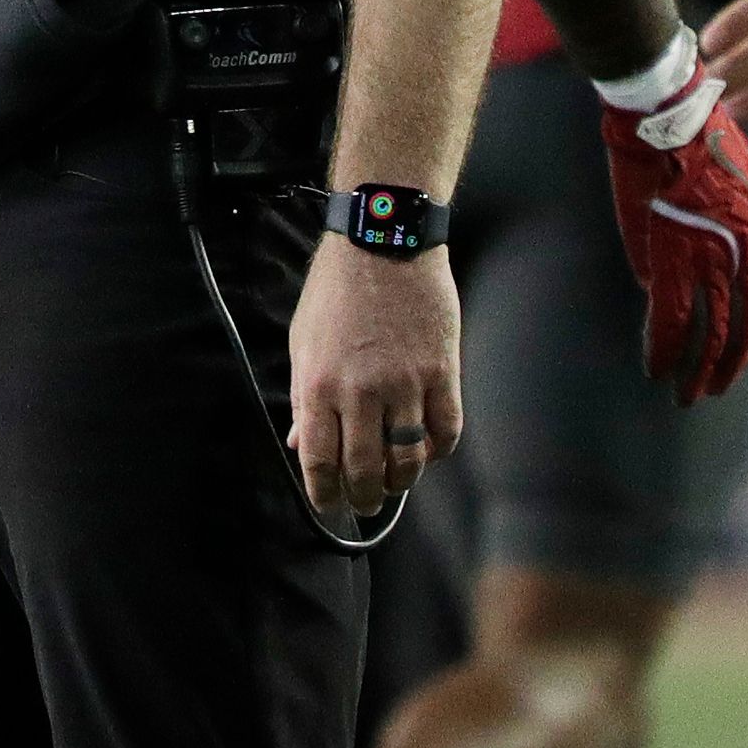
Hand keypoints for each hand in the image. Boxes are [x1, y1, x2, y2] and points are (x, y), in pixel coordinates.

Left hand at [287, 235, 461, 520]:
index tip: (329, 506)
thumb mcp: (303, 341)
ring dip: (401, 481)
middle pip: (365, 470)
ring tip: (395, 482)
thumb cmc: (336, 290)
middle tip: (366, 504)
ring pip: (408, 459)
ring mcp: (405, 382)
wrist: (383, 241)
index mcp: (318, 384)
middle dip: (364, 498)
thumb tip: (301, 444)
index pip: (319, 461)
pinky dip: (438, 451)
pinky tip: (428, 450)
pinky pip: (446, 430)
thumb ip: (302, 398)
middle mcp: (360, 390)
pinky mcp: (442, 371)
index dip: (324, 494)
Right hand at [597, 66, 747, 402]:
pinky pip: (671, 317)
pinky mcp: (672, 254)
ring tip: (686, 394)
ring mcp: (711, 254)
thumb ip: (710, 236)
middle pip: (746, 325)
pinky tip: (655, 369)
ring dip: (698, 369)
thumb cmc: (689, 135)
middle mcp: (747, 250)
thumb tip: (665, 284)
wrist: (666, 107)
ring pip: (712, 331)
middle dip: (728, 364)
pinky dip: (663, 349)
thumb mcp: (725, 183)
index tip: (737, 357)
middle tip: (710, 390)